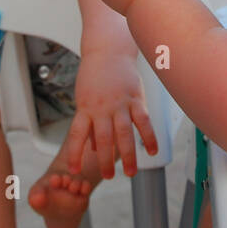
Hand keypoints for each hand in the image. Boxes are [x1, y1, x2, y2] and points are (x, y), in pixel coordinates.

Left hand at [64, 49, 157, 177]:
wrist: (108, 50)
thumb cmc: (94, 75)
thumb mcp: (85, 99)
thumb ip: (90, 123)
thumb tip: (94, 147)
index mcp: (85, 109)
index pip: (77, 136)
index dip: (75, 154)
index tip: (74, 170)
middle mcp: (102, 108)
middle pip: (103, 139)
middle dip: (105, 161)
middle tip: (108, 177)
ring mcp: (120, 104)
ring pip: (124, 134)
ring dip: (127, 156)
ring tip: (130, 174)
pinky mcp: (135, 99)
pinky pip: (143, 121)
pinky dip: (149, 137)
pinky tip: (152, 152)